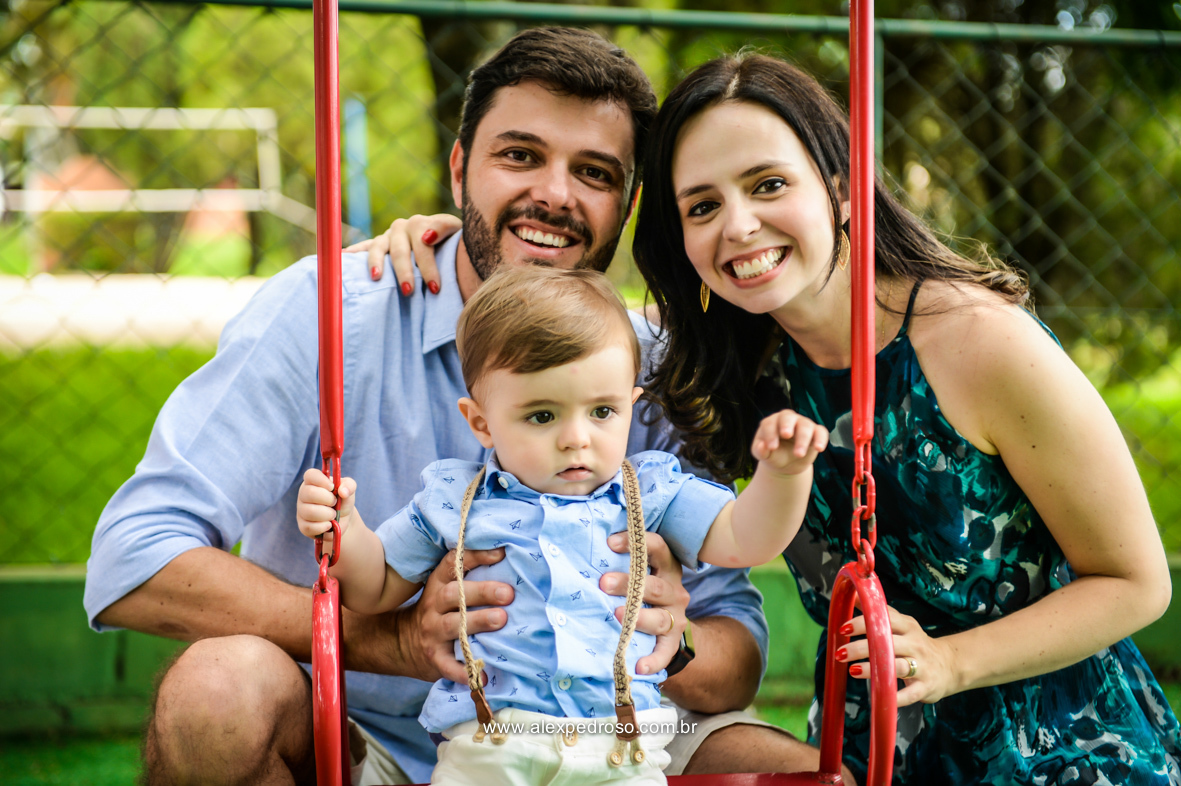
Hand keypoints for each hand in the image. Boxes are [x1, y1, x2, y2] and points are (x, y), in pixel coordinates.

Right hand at [296, 468, 355, 549]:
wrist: (343, 520)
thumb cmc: (343, 500)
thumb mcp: (349, 490)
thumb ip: (349, 485)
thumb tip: (343, 491)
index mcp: (313, 481)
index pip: (310, 474)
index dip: (321, 480)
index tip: (332, 487)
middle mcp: (303, 494)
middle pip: (309, 493)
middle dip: (327, 499)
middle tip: (335, 503)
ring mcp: (301, 510)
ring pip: (309, 511)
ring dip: (327, 514)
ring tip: (333, 514)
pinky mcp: (303, 526)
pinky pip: (310, 526)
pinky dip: (324, 526)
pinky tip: (329, 524)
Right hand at [343, 213, 461, 291]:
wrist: (445, 239)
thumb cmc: (452, 240)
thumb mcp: (456, 231)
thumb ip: (444, 228)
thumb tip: (426, 237)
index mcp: (421, 223)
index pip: (423, 244)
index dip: (429, 266)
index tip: (435, 288)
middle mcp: (400, 228)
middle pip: (400, 250)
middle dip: (404, 272)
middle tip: (409, 292)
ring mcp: (386, 236)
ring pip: (378, 248)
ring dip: (376, 263)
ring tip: (376, 279)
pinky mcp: (377, 245)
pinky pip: (363, 248)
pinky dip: (352, 252)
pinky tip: (342, 258)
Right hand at [388, 548, 514, 683]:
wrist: (401, 644)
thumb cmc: (438, 612)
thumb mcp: (444, 590)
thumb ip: (469, 579)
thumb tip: (511, 563)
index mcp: (437, 584)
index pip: (452, 564)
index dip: (475, 556)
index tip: (500, 553)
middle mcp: (433, 606)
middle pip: (453, 595)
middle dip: (481, 592)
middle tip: (508, 593)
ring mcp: (432, 633)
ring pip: (452, 626)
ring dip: (478, 622)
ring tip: (501, 620)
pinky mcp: (434, 659)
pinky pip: (449, 665)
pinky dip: (465, 671)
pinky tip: (483, 675)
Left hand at [601, 530, 689, 675]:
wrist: (670, 628)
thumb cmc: (643, 591)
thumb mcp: (640, 573)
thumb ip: (621, 561)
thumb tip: (581, 549)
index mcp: (667, 567)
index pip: (658, 548)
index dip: (636, 543)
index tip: (610, 543)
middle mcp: (674, 591)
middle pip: (654, 586)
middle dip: (628, 583)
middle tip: (603, 582)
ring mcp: (676, 618)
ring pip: (660, 618)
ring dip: (639, 618)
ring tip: (617, 616)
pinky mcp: (673, 642)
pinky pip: (665, 652)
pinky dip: (654, 660)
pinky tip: (638, 666)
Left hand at [752, 409, 828, 475]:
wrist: (787, 465)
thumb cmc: (773, 455)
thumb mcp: (764, 455)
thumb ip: (760, 451)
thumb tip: (761, 446)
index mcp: (772, 422)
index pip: (769, 424)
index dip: (770, 434)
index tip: (771, 447)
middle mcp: (788, 419)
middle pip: (788, 418)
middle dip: (787, 425)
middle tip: (786, 435)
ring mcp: (803, 424)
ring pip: (805, 425)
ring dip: (803, 439)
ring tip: (799, 454)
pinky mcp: (816, 432)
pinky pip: (821, 432)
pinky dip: (821, 439)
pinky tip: (819, 448)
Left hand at [839, 605, 958, 706]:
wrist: (951, 665)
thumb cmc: (916, 643)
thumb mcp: (902, 624)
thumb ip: (879, 611)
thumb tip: (854, 594)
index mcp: (908, 626)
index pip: (885, 620)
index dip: (864, 623)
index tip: (844, 628)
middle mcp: (916, 644)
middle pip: (888, 643)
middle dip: (861, 648)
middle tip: (840, 653)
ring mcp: (922, 666)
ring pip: (897, 667)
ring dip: (873, 669)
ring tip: (852, 670)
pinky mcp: (926, 687)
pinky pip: (909, 694)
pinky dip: (894, 697)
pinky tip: (877, 697)